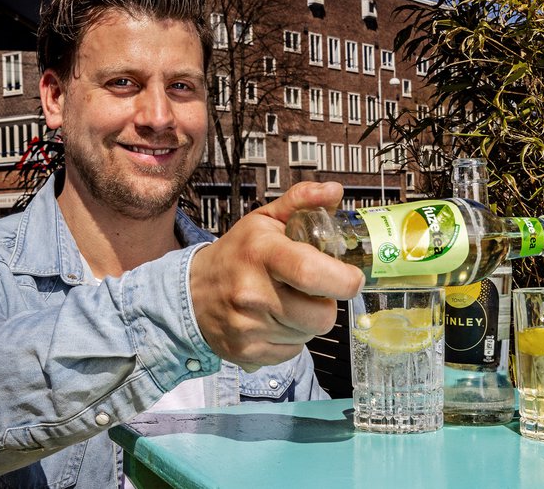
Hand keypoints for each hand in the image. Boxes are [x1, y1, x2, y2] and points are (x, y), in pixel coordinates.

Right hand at [190, 182, 364, 371]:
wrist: (192, 292)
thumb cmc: (236, 255)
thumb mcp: (264, 220)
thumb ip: (301, 201)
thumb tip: (334, 191)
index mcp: (261, 253)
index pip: (311, 273)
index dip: (343, 280)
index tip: (352, 278)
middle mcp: (252, 292)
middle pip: (322, 315)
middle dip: (326, 303)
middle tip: (310, 290)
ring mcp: (248, 326)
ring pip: (310, 335)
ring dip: (307, 321)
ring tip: (287, 303)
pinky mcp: (247, 352)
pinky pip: (293, 351)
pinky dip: (291, 338)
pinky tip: (275, 320)